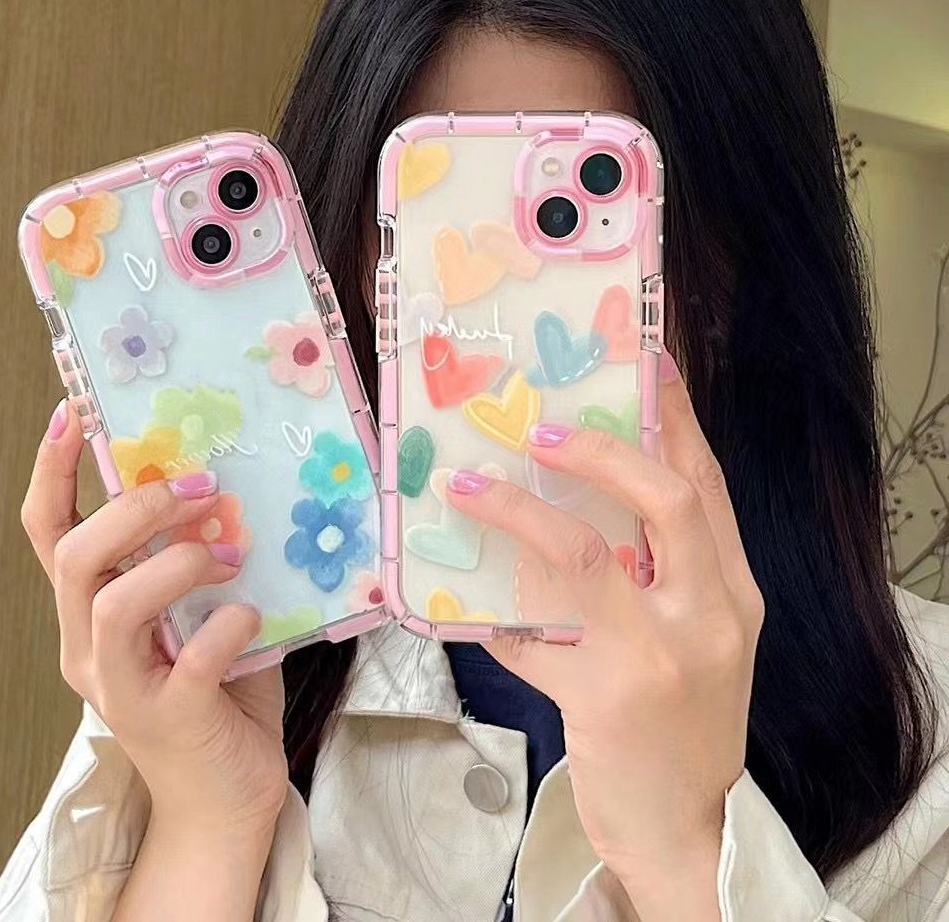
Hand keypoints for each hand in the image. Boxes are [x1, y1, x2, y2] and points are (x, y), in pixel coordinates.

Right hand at [20, 399, 287, 838]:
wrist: (223, 795)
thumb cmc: (216, 690)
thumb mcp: (195, 613)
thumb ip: (193, 561)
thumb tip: (227, 486)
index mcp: (88, 612)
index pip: (48, 531)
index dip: (53, 470)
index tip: (73, 411)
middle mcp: (88, 648)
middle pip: (75, 558)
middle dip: (135, 509)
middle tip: (200, 487)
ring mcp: (122, 688)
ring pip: (113, 606)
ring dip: (175, 563)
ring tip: (228, 554)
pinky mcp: (168, 720)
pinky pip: (189, 662)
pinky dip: (225, 628)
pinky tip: (251, 617)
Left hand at [445, 353, 762, 920]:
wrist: (684, 826)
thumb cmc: (682, 720)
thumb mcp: (693, 637)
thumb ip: (657, 574)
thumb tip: (577, 500)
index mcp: (732, 590)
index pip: (708, 486)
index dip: (676, 419)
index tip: (648, 359)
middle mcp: (709, 614)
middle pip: (667, 503)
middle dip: (603, 451)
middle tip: (542, 428)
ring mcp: (659, 656)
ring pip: (583, 556)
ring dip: (516, 512)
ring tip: (466, 485)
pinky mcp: (603, 697)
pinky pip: (530, 635)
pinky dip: (492, 614)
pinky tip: (454, 601)